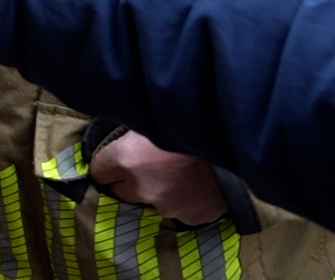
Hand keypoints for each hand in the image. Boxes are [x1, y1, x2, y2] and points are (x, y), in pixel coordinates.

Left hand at [89, 131, 228, 225]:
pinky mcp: (188, 218)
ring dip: (156, 190)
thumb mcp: (151, 117)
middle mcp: (140, 187)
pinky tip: (193, 183)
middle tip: (147, 164)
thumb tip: (111, 130)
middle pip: (120, 190)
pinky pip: (177, 210)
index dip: (107, 162)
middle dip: (128, 179)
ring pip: (150, 200)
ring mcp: (165, 206)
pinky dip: (181, 200)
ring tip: (177, 171)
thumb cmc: (190, 122)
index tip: (116, 157)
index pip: (98, 170)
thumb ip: (127, 131)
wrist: (237, 143)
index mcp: (124, 159)